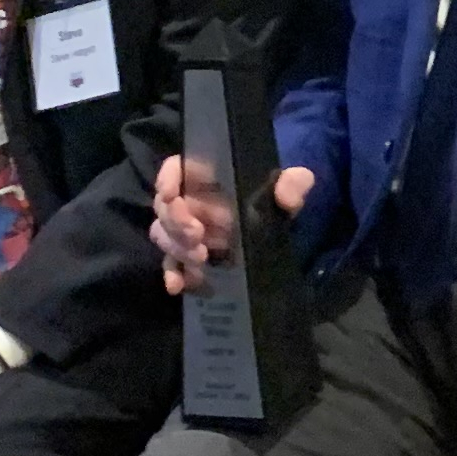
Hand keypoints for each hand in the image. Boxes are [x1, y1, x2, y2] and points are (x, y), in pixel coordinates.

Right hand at [151, 153, 315, 295]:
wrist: (277, 231)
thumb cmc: (276, 200)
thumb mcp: (289, 189)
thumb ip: (292, 184)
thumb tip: (287, 193)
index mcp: (209, 178)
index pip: (178, 169)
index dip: (167, 178)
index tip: (170, 195)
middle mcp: (192, 201)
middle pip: (165, 208)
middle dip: (175, 224)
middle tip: (197, 237)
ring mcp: (187, 230)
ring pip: (164, 236)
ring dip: (177, 249)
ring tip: (202, 259)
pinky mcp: (190, 255)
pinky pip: (172, 265)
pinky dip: (173, 275)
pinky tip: (179, 286)